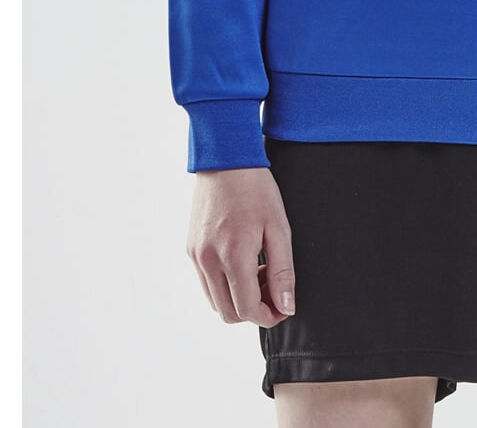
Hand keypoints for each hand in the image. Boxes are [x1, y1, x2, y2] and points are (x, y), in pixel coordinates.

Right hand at [186, 167, 295, 327]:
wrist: (226, 160)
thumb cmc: (257, 190)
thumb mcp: (279, 228)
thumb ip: (282, 272)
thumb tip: (286, 308)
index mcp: (233, 256)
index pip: (247, 310)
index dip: (268, 317)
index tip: (283, 307)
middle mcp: (208, 261)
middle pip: (229, 313)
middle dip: (254, 310)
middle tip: (274, 287)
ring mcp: (195, 256)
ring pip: (215, 303)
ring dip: (238, 299)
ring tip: (259, 271)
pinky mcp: (190, 249)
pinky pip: (206, 284)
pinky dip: (225, 286)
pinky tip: (243, 262)